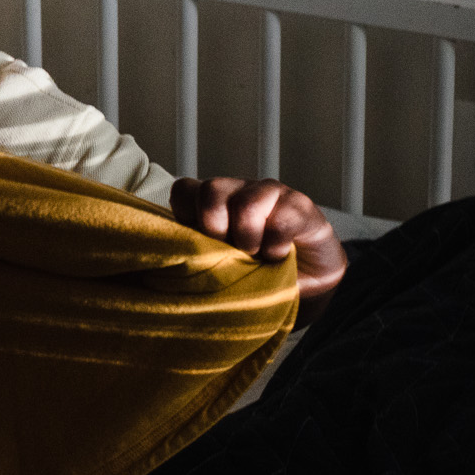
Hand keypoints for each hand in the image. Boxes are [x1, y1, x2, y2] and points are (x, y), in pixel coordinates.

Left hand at [170, 177, 346, 324]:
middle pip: (210, 189)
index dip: (185, 217)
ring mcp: (270, 194)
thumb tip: (166, 265)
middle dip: (214, 228)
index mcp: (212, 203)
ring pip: (245, 203)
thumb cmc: (256, 274)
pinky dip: (276, 246)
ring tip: (256, 257)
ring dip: (247, 238)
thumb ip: (198, 254)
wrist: (309, 284)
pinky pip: (281, 220)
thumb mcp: (219, 265)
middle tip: (229, 252)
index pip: (184, 190)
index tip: (198, 245)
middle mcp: (238, 191)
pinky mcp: (300, 207)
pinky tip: (279, 256)